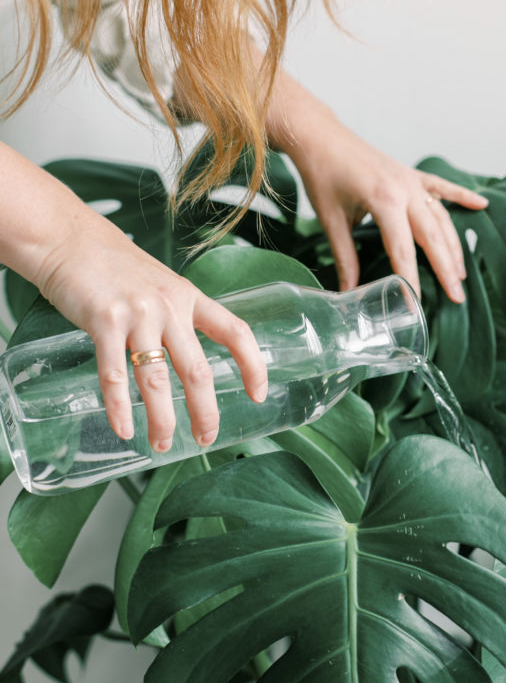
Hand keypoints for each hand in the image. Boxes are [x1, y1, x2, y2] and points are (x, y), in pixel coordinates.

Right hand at [36, 211, 267, 450]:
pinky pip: (115, 373)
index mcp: (188, 298)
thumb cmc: (113, 267)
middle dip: (205, 411)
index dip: (253, 364)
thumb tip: (187, 358)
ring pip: (157, 380)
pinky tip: (123, 429)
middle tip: (206, 438)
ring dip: (162, 419)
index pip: (235, 332)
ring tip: (161, 444)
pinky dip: (119, 407)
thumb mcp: (159, 285)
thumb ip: (175, 316)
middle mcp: (169, 307)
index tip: (259, 394)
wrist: (69, 239)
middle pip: (197, 370)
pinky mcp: (104, 321)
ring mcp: (137, 314)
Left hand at [266, 80, 487, 301]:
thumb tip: (348, 292)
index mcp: (384, 201)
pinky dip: (462, 196)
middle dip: (446, 270)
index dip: (410, 280)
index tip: (416, 305)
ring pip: (441, 217)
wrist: (320, 135)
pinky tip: (482, 205)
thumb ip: (344, 257)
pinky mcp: (410, 173)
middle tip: (457, 297)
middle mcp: (405, 190)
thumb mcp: (331, 220)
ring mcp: (411, 179)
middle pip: (433, 237)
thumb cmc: (322, 174)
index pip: (403, 251)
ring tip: (460, 273)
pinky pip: (442, 187)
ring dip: (453, 246)